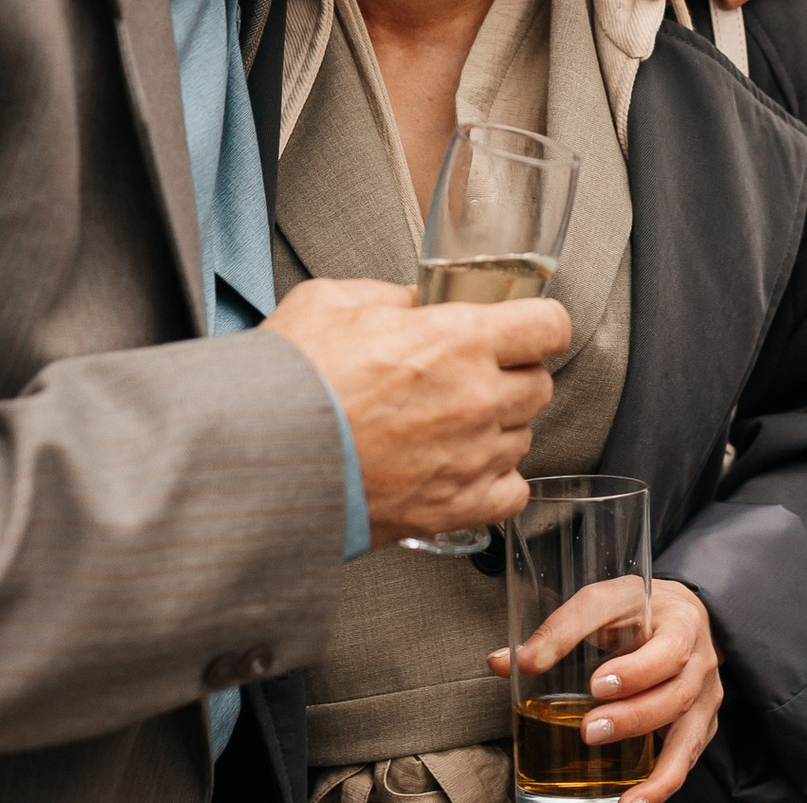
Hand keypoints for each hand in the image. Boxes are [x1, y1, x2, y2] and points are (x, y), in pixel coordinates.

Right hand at [263, 278, 568, 546]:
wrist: (257, 461)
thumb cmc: (288, 382)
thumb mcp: (332, 302)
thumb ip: (391, 298)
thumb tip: (418, 303)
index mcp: (456, 339)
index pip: (549, 326)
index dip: (537, 324)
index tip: (522, 329)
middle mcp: (475, 398)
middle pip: (539, 384)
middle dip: (513, 375)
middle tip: (473, 375)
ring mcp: (469, 458)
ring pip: (524, 437)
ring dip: (498, 428)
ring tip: (450, 424)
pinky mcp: (454, 508)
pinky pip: (512, 493)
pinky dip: (495, 481)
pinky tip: (462, 467)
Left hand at [489, 578, 721, 802]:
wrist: (682, 617)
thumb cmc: (636, 612)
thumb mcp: (602, 603)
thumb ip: (558, 631)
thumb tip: (501, 662)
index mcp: (679, 621)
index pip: (664, 642)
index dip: (634, 668)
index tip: (595, 683)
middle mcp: (699, 658)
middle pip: (675, 690)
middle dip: (633, 715)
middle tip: (589, 729)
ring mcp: (705, 694)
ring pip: (687, 728)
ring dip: (653, 763)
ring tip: (623, 792)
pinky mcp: (702, 723)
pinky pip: (688, 756)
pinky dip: (664, 783)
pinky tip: (635, 802)